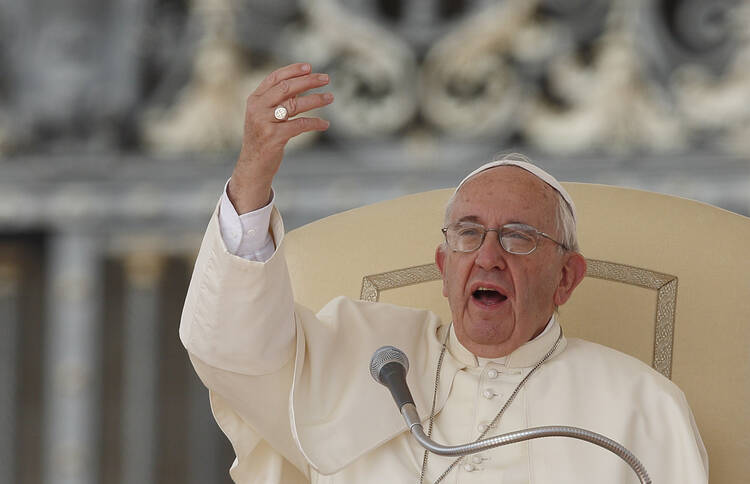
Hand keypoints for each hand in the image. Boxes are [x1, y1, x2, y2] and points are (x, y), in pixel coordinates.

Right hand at [228, 63, 332, 212]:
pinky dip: (315, 123)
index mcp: (254, 99)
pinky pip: (300, 125)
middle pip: (287, 88)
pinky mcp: (274, 137)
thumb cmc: (262, 138)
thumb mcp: (264, 116)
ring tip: (330, 97)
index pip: (275, 78)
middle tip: (326, 78)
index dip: (293, 70)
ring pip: (295, 105)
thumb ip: (278, 100)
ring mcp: (265, 122)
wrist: (253, 166)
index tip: (310, 67)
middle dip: (308, 81)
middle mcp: (257, 108)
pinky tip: (325, 124)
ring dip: (316, 99)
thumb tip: (302, 83)